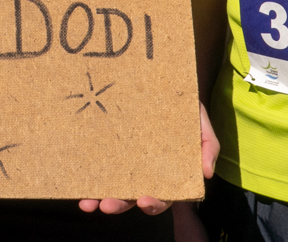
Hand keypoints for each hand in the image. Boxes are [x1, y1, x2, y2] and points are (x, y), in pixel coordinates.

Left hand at [77, 101, 216, 215]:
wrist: (160, 83)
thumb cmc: (182, 108)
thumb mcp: (201, 123)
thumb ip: (208, 146)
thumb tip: (206, 174)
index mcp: (166, 173)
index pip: (161, 195)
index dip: (153, 203)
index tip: (144, 200)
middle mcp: (143, 172)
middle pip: (132, 197)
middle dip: (119, 204)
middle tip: (107, 204)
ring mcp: (123, 162)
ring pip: (111, 187)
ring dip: (100, 199)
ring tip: (88, 203)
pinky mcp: (107, 150)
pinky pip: (97, 168)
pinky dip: (87, 181)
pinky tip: (79, 188)